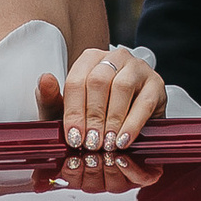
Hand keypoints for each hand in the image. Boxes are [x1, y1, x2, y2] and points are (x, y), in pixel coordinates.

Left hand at [37, 48, 164, 157]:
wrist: (124, 124)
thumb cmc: (92, 115)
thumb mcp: (66, 110)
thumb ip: (51, 98)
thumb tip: (45, 79)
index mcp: (90, 59)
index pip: (77, 80)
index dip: (73, 111)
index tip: (74, 137)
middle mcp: (115, 57)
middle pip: (99, 81)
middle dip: (93, 117)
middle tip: (91, 143)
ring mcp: (137, 68)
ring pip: (122, 87)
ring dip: (112, 120)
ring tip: (107, 143)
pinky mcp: (156, 84)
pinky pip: (144, 102)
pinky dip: (132, 124)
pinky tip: (123, 140)